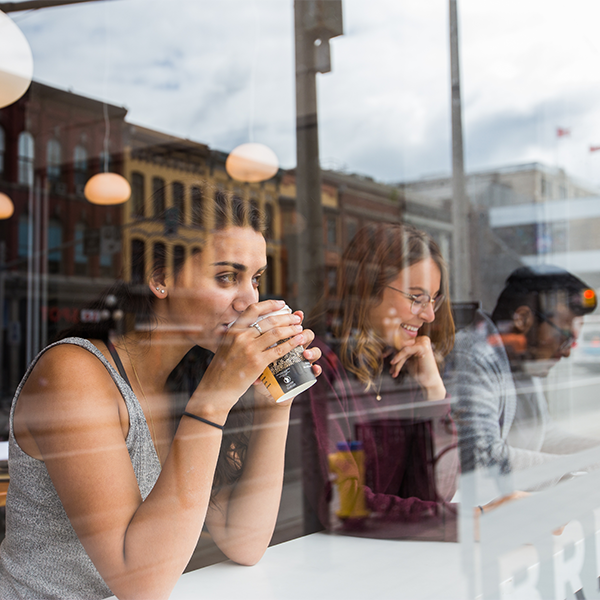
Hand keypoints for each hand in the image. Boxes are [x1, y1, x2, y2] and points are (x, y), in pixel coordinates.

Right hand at [192, 300, 308, 415]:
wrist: (215, 389)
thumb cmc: (220, 370)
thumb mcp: (225, 346)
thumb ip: (236, 336)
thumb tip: (252, 328)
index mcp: (233, 330)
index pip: (253, 310)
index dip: (270, 304)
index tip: (282, 303)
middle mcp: (241, 336)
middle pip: (270, 320)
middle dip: (287, 317)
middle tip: (296, 318)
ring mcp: (250, 349)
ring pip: (277, 333)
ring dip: (292, 329)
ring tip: (300, 328)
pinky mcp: (257, 363)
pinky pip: (279, 350)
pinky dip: (291, 344)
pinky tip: (298, 341)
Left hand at [252, 310, 321, 407]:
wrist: (264, 390)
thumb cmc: (257, 371)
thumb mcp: (256, 355)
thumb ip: (258, 342)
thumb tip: (253, 328)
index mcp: (286, 341)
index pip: (294, 326)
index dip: (297, 319)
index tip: (298, 315)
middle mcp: (297, 348)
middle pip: (307, 336)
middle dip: (305, 334)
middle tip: (300, 336)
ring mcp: (302, 361)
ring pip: (315, 352)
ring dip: (312, 352)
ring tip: (306, 355)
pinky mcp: (305, 375)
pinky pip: (315, 370)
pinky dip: (316, 369)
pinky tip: (314, 369)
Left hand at [389, 335, 444, 399]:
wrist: (429, 381)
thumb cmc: (418, 371)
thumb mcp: (407, 359)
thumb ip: (401, 352)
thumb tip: (388, 347)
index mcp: (418, 341)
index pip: (403, 342)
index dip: (392, 348)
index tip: (383, 353)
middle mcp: (421, 339)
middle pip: (402, 344)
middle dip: (392, 351)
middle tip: (383, 356)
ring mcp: (423, 342)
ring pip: (403, 348)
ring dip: (396, 358)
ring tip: (390, 367)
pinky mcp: (423, 347)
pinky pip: (406, 350)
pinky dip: (399, 356)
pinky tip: (393, 362)